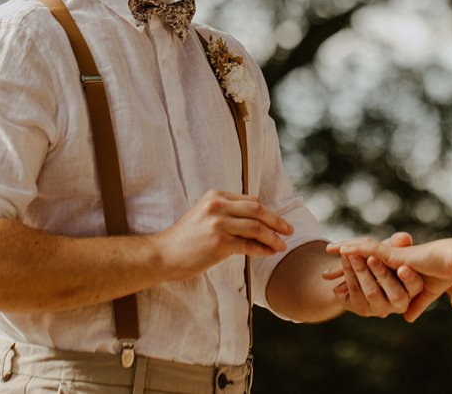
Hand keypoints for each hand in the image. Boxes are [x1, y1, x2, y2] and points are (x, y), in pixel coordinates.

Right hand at [152, 190, 292, 281]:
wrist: (162, 255)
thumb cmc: (184, 239)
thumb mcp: (204, 215)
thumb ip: (226, 213)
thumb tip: (256, 221)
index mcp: (215, 196)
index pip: (250, 200)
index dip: (267, 212)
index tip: (277, 222)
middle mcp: (218, 205)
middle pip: (257, 209)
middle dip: (276, 221)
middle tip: (289, 230)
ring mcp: (218, 223)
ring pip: (256, 227)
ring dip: (273, 237)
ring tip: (282, 246)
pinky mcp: (219, 242)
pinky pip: (249, 245)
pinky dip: (262, 249)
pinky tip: (269, 253)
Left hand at [329, 236, 451, 321]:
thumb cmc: (446, 274)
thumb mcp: (426, 294)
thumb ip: (416, 304)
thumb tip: (408, 318)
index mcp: (399, 267)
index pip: (373, 270)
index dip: (357, 277)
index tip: (341, 286)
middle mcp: (393, 259)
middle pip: (364, 261)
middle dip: (344, 268)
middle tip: (325, 274)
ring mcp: (393, 255)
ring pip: (364, 252)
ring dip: (346, 252)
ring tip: (328, 251)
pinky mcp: (395, 254)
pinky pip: (371, 249)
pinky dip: (357, 248)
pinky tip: (342, 250)